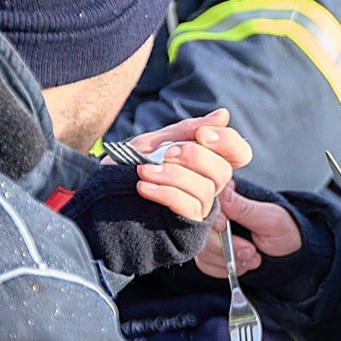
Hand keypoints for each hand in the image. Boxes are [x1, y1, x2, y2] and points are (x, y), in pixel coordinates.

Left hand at [121, 111, 251, 222]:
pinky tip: (144, 187)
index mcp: (207, 161)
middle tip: (165, 153)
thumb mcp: (156, 142)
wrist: (102, 191)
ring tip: (144, 171)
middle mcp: (208, 184)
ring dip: (173, 175)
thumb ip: (188, 130)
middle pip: (223, 170)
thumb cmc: (130, 165)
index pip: (239, 153)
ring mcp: (199, 205)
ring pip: (205, 189)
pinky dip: (165, 193)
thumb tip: (223, 115)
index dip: (227, 141)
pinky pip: (188, 207)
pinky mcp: (186, 224)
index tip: (202, 134)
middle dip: (194, 157)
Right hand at [196, 185, 304, 277]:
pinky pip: (205, 264)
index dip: (214, 220)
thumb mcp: (269, 218)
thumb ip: (244, 208)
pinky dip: (225, 268)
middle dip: (227, 247)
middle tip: (251, 250)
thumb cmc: (284, 231)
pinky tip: (244, 263)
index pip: (206, 207)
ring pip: (203, 251)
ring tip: (253, 256)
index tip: (224, 226)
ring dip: (230, 260)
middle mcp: (216, 215)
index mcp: (229, 198)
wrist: (291, 254)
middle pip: (202, 232)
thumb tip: (222, 191)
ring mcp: (211, 235)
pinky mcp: (210, 252)